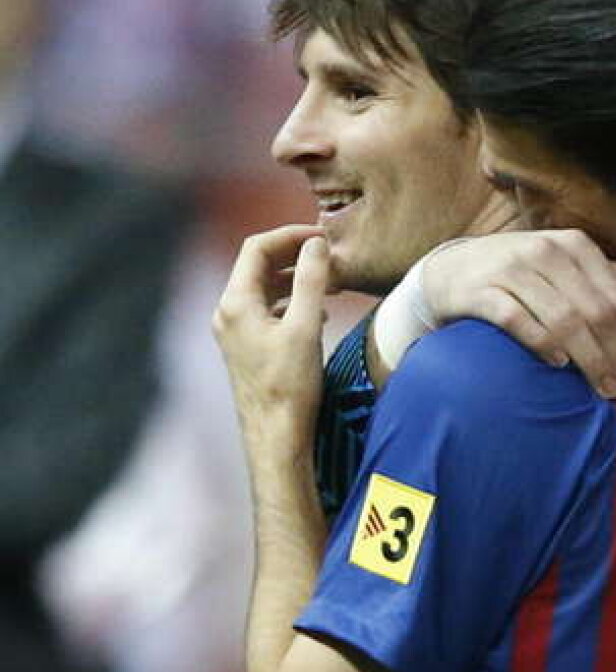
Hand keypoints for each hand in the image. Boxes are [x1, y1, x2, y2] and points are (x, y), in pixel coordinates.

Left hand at [213, 225, 330, 452]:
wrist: (276, 436)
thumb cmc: (290, 386)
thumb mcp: (306, 327)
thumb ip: (311, 280)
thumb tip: (316, 244)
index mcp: (235, 303)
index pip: (257, 247)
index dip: (291, 235)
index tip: (323, 237)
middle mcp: (228, 313)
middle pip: (258, 265)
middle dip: (295, 255)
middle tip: (330, 255)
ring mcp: (234, 331)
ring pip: (264, 288)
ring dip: (296, 278)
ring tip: (331, 282)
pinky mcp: (246, 347)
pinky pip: (266, 309)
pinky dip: (291, 300)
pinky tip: (318, 311)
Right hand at [422, 230, 615, 400]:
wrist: (453, 270)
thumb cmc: (522, 274)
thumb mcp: (568, 268)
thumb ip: (612, 279)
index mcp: (575, 245)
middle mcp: (546, 251)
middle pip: (595, 311)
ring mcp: (511, 269)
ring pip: (563, 319)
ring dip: (589, 359)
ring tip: (602, 389)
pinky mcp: (481, 290)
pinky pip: (518, 320)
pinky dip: (543, 344)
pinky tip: (559, 364)